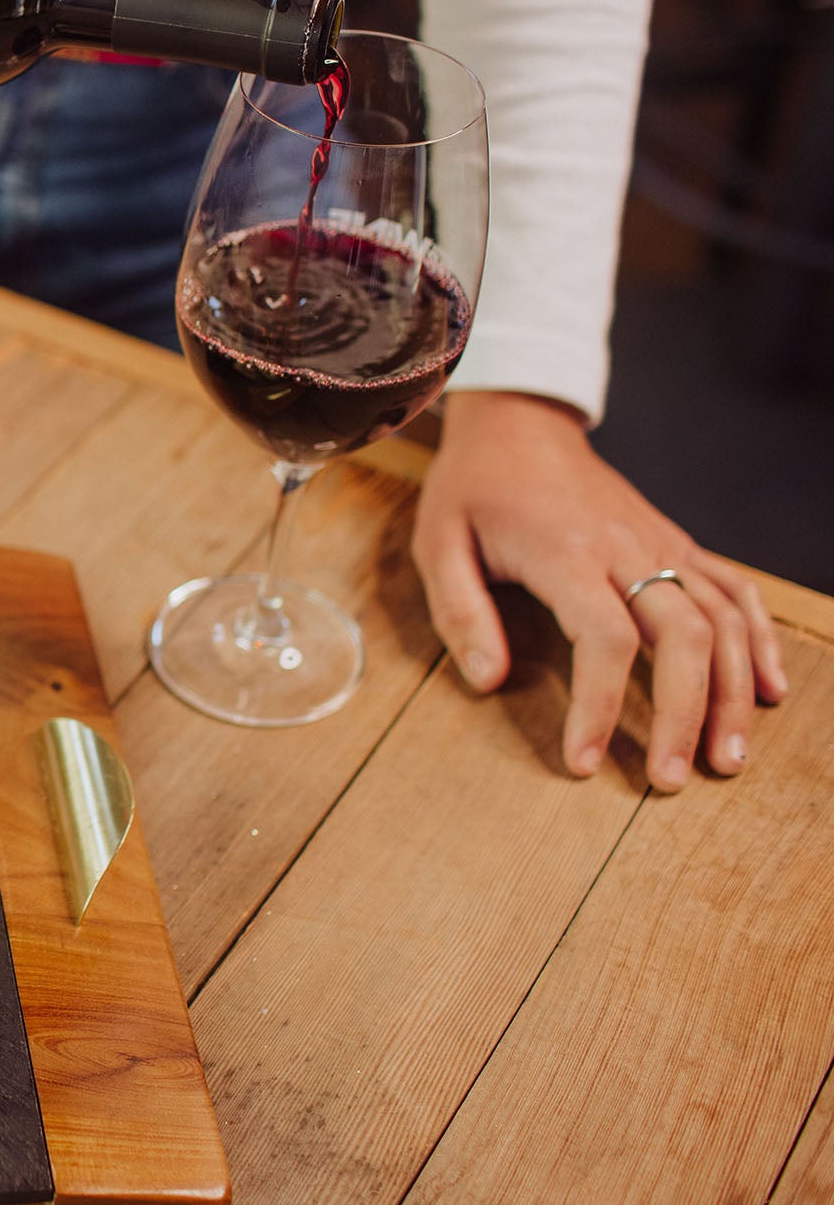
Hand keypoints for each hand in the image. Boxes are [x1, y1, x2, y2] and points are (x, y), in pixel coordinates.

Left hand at [413, 390, 787, 788]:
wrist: (519, 424)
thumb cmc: (474, 489)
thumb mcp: (438, 544)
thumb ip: (460, 613)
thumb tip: (488, 681)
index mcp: (566, 552)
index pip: (604, 639)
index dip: (599, 707)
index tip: (583, 763)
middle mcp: (629, 547)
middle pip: (683, 636)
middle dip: (684, 714)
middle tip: (671, 781)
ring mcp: (662, 543)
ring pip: (722, 619)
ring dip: (732, 692)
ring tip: (726, 758)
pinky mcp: (678, 541)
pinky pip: (736, 590)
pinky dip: (759, 639)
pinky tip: (766, 689)